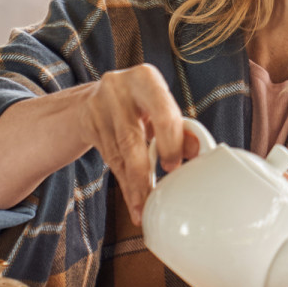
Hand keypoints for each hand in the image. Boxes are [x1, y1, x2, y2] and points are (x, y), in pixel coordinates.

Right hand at [78, 66, 199, 223]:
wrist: (96, 96)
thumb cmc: (140, 103)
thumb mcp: (160, 107)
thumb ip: (179, 127)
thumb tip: (197, 149)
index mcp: (145, 79)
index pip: (163, 115)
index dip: (171, 145)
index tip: (174, 167)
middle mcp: (119, 89)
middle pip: (132, 138)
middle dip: (143, 172)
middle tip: (153, 196)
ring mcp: (99, 107)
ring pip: (118, 154)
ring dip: (132, 185)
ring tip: (142, 207)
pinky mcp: (89, 125)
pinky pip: (109, 160)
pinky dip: (124, 183)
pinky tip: (133, 200)